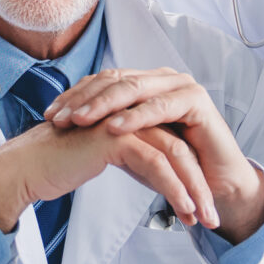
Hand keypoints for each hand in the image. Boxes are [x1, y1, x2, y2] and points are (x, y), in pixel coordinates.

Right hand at [0, 119, 218, 237]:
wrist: (24, 168)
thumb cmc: (55, 164)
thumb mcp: (105, 158)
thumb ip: (132, 157)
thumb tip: (157, 174)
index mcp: (129, 114)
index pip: (173, 141)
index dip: (191, 175)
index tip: (203, 204)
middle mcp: (130, 113)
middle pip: (181, 146)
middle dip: (201, 185)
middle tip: (212, 217)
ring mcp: (123, 122)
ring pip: (175, 154)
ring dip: (194, 190)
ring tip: (204, 220)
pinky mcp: (115, 137)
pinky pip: (158, 163)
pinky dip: (175, 188)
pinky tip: (185, 210)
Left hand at [39, 67, 263, 241]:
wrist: (215, 184)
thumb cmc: (173, 165)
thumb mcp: (131, 145)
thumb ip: (105, 130)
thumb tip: (65, 127)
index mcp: (144, 83)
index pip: (102, 81)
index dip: (74, 96)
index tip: (48, 115)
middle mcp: (160, 78)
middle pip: (113, 80)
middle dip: (82, 100)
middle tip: (58, 118)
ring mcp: (180, 85)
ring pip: (133, 88)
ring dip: (103, 105)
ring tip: (79, 120)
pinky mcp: (197, 101)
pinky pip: (160, 105)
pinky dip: (135, 116)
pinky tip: (114, 127)